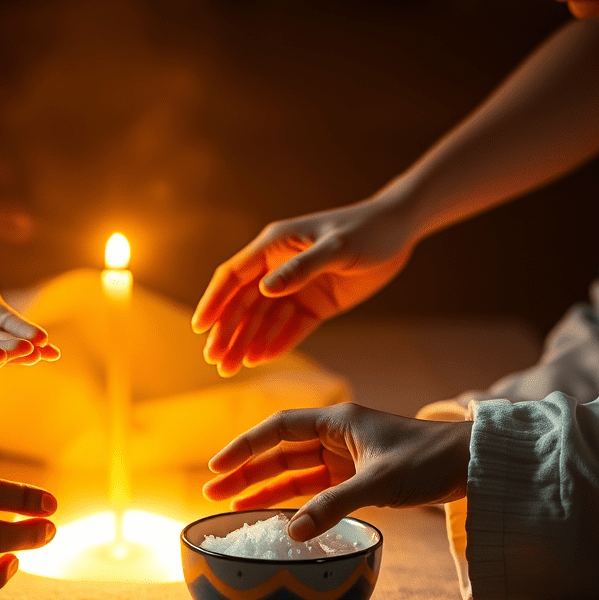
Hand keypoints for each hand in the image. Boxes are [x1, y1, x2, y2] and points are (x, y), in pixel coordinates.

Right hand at [191, 198, 413, 375]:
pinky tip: (259, 359)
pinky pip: (289, 328)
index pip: (233, 276)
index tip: (199, 327)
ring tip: (230, 369)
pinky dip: (275, 343)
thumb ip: (302, 268)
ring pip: (262, 320)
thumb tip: (265, 290)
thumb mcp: (337, 247)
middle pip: (243, 304)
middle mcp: (278, 268)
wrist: (399, 232)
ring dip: (245, 343)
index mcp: (274, 245)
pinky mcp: (313, 305)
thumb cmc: (367, 230)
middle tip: (214, 361)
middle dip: (227, 332)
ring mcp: (295, 288)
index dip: (214, 301)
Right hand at [203, 402, 471, 539]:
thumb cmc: (429, 461)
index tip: (217, 465)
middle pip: (279, 451)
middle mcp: (335, 435)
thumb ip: (333, 507)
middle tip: (212, 492)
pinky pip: (315, 487)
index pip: (277, 429)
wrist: (472, 465)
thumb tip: (291, 532)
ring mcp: (345, 456)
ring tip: (231, 504)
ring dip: (264, 485)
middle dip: (246, 470)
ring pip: (293, 470)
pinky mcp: (357, 476)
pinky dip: (293, 499)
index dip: (244, 446)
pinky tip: (273, 512)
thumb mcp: (378, 483)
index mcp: (336, 421)